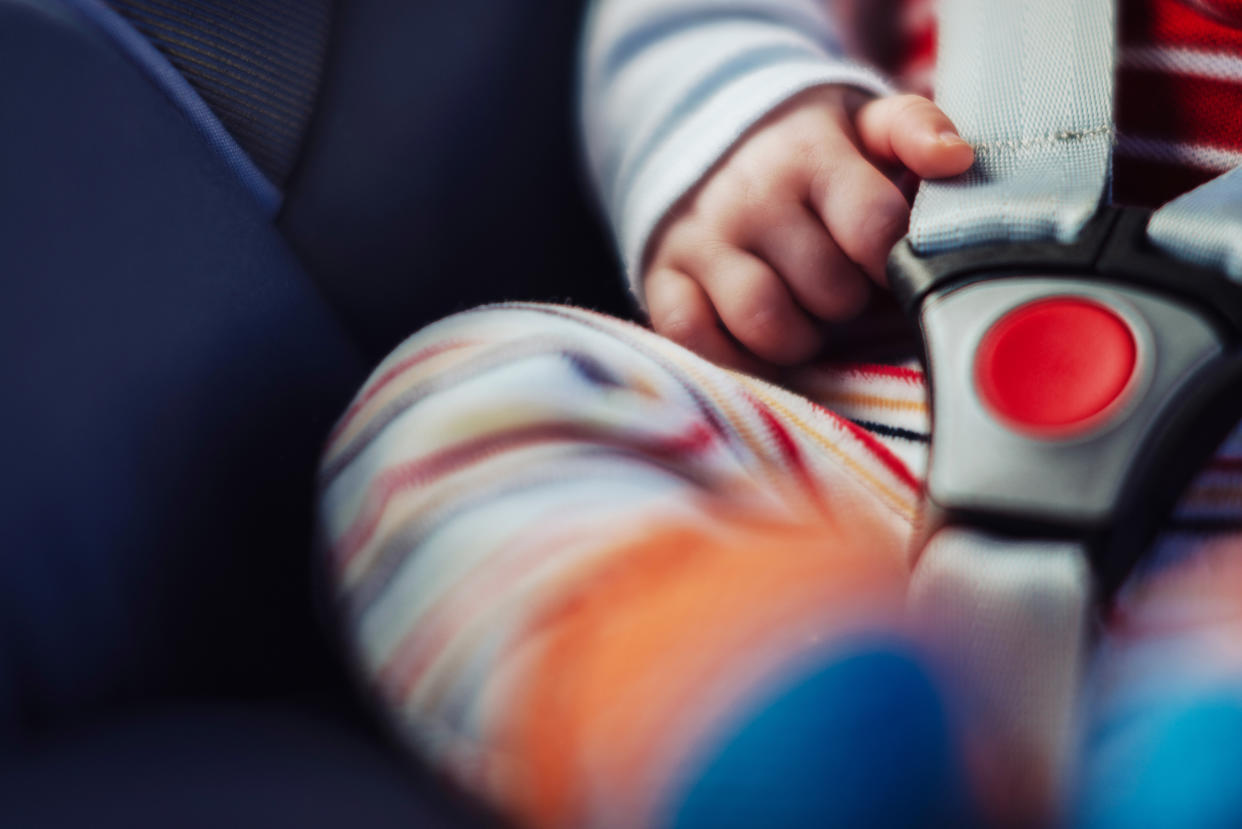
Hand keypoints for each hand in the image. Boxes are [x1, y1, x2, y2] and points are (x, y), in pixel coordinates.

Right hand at [643, 86, 973, 369]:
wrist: (709, 144)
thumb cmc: (808, 155)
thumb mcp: (862, 123)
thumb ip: (914, 130)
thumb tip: (954, 158)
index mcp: (808, 153)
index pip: (875, 228)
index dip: (895, 261)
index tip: (888, 261)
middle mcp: (749, 196)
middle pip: (829, 290)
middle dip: (849, 302)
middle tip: (843, 290)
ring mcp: (700, 240)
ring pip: (766, 322)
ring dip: (801, 338)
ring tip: (806, 320)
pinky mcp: (661, 278)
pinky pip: (696, 338)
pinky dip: (735, 358)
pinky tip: (760, 346)